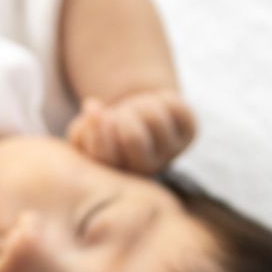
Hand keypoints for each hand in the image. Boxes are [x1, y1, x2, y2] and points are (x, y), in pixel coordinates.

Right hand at [66, 89, 196, 174]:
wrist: (138, 119)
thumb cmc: (107, 128)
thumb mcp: (86, 133)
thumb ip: (81, 129)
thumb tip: (93, 107)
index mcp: (118, 173)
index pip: (105, 154)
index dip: (97, 126)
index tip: (95, 107)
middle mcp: (148, 168)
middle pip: (132, 136)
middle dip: (122, 115)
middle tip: (121, 113)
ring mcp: (172, 151)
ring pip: (154, 117)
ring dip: (141, 104)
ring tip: (137, 110)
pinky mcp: (190, 132)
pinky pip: (175, 105)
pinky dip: (162, 97)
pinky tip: (157, 108)